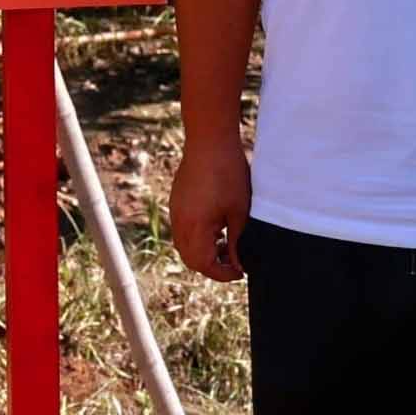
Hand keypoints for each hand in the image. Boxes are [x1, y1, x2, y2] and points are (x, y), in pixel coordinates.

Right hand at [168, 133, 250, 281]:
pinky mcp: (176, 201)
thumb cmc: (228, 174)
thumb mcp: (239, 212)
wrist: (210, 140)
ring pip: (185, 245)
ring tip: (225, 244)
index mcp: (194, 228)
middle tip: (233, 262)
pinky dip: (197, 236)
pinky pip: (182, 229)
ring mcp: (175, 211)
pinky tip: (215, 227)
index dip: (223, 274)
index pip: (204, 265)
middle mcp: (179, 222)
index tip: (240, 271)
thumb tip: (239, 264)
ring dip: (203, 251)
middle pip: (191, 259)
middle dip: (211, 266)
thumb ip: (237, 242)